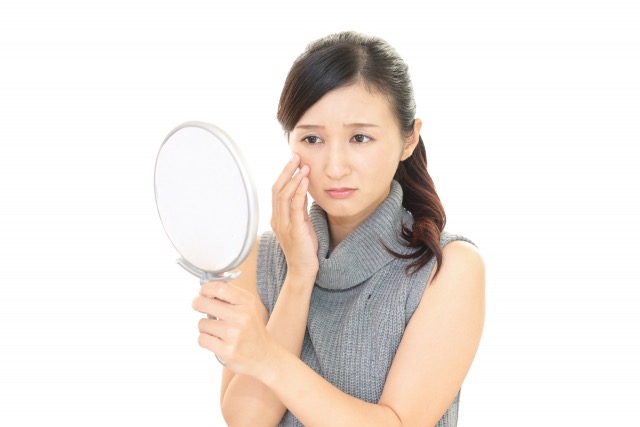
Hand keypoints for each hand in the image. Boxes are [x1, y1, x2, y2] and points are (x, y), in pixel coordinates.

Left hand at [192, 280, 273, 376]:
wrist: (264, 356)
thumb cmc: (252, 330)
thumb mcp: (248, 307)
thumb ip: (230, 296)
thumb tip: (207, 288)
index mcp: (247, 303)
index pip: (220, 288)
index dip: (206, 288)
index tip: (202, 292)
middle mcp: (241, 317)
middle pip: (204, 303)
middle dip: (197, 303)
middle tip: (198, 305)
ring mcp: (234, 334)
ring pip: (202, 323)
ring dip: (205, 326)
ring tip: (216, 330)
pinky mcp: (227, 351)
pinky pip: (202, 339)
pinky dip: (206, 340)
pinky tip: (216, 341)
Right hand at [271, 155, 318, 282]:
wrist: (302, 271)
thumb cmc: (303, 249)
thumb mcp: (301, 224)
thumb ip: (299, 208)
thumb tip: (302, 190)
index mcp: (277, 218)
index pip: (277, 191)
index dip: (284, 174)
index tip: (293, 161)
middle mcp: (277, 220)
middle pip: (277, 189)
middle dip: (287, 171)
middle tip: (296, 156)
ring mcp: (284, 225)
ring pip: (283, 195)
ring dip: (294, 178)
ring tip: (303, 166)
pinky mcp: (294, 230)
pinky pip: (295, 207)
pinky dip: (299, 191)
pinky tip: (304, 181)